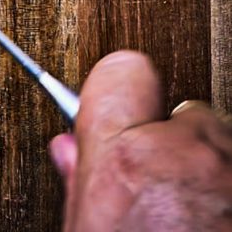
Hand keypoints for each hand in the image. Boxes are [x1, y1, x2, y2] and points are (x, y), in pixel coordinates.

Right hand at [50, 50, 231, 230]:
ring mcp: (228, 175)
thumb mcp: (88, 228)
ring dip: (207, 167)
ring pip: (220, 142)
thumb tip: (70, 149)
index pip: (124, 70)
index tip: (121, 99)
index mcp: (125, 161)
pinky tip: (211, 220)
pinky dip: (227, 192)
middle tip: (156, 185)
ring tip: (188, 211)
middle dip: (172, 140)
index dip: (119, 86)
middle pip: (181, 111)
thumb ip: (82, 179)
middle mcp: (183, 158)